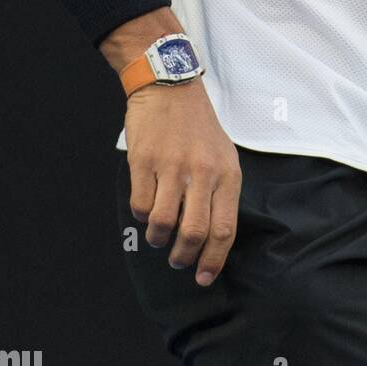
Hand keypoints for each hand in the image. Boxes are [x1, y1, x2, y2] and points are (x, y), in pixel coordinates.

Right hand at [124, 79, 241, 286]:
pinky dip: (141, 215)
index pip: (224, 229)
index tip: (204, 278)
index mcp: (227, 173)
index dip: (213, 260)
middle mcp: (202, 172)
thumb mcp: (223, 156)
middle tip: (177, 260)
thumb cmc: (198, 127)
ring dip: (158, 239)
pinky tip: (146, 206)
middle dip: (183, 256)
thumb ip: (219, 193)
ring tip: (158, 236)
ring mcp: (172, 166)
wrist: (170, 87)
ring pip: (163, 224)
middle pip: (194, 232)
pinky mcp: (144, 161)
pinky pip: (140, 205)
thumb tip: (210, 239)